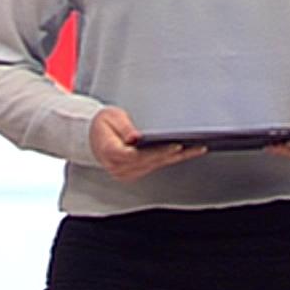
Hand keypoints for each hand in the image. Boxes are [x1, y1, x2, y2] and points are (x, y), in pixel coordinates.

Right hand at [88, 106, 206, 181]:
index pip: (137, 155)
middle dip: (175, 154)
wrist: (91, 137)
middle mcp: (119, 167)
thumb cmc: (102, 124)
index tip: (175, 146)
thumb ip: (123, 127)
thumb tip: (135, 138)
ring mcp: (126, 172)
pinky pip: (155, 166)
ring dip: (177, 158)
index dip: (158, 151)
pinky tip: (186, 153)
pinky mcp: (134, 172)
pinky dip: (170, 159)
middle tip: (196, 147)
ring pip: (156, 165)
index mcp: (110, 152)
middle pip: (152, 162)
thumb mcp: (110, 117)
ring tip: (197, 148)